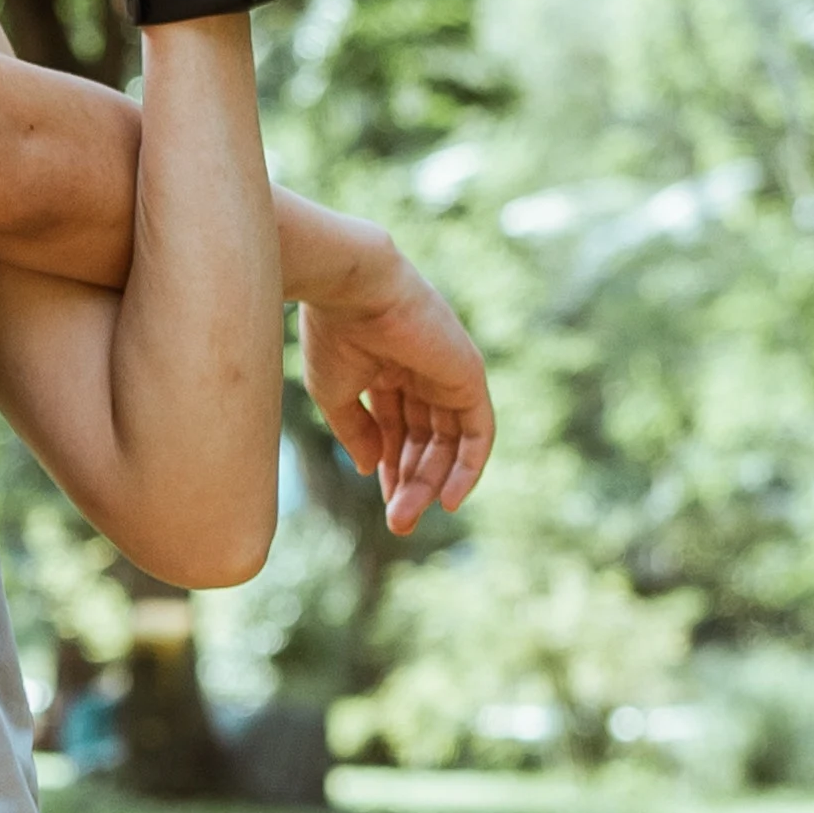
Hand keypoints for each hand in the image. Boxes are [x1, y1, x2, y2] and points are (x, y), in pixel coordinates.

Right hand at [298, 241, 494, 535]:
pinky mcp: (469, 375)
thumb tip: (373, 469)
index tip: (382, 503)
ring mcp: (448, 373)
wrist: (352, 288)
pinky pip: (479, 432)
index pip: (398, 430)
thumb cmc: (334, 333)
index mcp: (389, 369)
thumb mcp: (337, 394)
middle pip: (425, 441)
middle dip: (411, 483)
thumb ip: (358, 432)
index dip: (392, 469)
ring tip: (406, 519)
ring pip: (449, 442)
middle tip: (397, 524)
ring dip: (431, 483)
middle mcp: (422, 371)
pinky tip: (449, 499)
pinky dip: (469, 467)